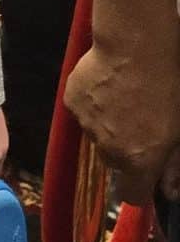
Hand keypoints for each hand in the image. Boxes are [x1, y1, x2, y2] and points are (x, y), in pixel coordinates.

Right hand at [65, 38, 179, 203]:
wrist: (135, 45)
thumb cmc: (168, 87)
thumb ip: (174, 164)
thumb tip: (170, 190)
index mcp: (138, 161)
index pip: (131, 195)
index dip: (139, 186)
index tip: (146, 172)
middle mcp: (108, 149)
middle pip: (114, 162)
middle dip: (125, 149)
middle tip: (139, 122)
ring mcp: (86, 125)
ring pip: (97, 134)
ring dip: (108, 124)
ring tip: (123, 96)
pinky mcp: (71, 101)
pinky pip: (83, 111)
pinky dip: (93, 103)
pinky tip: (106, 84)